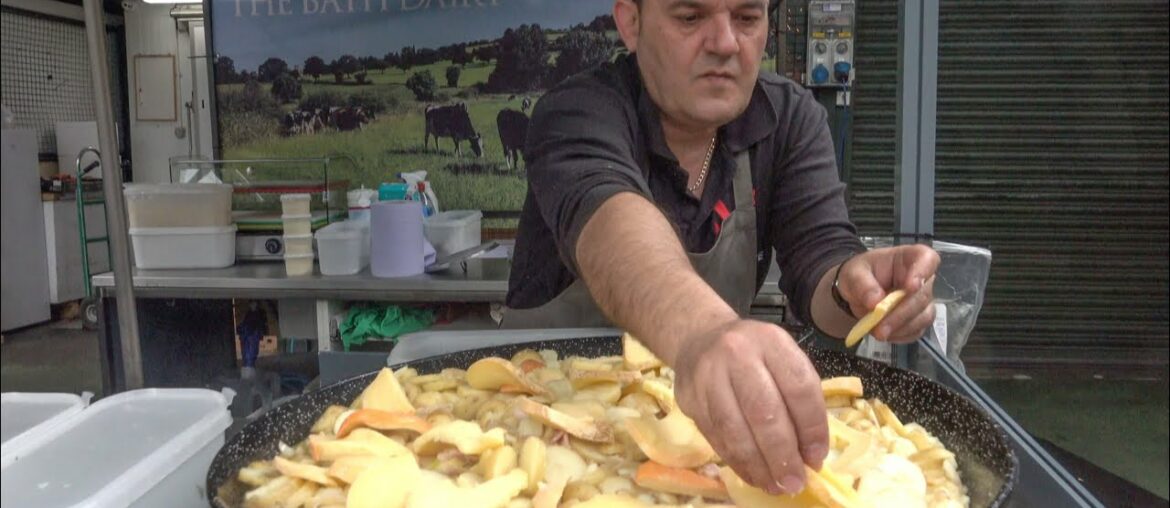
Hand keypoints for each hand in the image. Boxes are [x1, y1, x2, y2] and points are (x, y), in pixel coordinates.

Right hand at [672, 319, 826, 494]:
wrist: (699, 340)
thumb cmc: (753, 355)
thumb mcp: (782, 360)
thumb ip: (799, 400)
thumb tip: (809, 455)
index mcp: (771, 341)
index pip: (798, 387)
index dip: (812, 428)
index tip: (816, 458)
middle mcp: (737, 354)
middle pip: (764, 411)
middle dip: (782, 455)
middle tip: (794, 482)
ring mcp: (708, 376)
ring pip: (734, 429)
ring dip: (757, 465)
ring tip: (774, 486)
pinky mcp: (689, 398)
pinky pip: (715, 436)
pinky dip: (736, 462)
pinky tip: (752, 474)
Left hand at [837, 244, 940, 341]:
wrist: (856, 293)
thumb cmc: (859, 275)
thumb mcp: (853, 274)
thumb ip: (863, 285)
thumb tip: (875, 302)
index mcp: (910, 258)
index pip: (927, 259)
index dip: (922, 272)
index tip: (910, 287)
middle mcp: (922, 278)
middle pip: (923, 295)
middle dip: (901, 313)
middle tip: (880, 327)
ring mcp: (922, 300)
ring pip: (924, 316)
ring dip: (901, 328)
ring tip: (878, 333)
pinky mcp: (918, 318)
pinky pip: (917, 330)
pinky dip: (901, 336)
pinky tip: (886, 335)